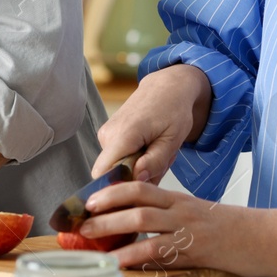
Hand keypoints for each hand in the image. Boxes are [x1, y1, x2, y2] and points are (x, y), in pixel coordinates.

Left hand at [78, 180, 250, 274]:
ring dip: (111, 228)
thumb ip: (171, 219)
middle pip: (136, 201)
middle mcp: (180, 210)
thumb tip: (140, 232)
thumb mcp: (198, 217)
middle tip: (81, 219)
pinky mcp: (193, 249)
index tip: (90, 198)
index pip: (141, 187)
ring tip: (90, 239)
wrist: (264, 239)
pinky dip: (132, 257)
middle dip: (105, 209)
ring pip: (142, 221)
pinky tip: (116, 264)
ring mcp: (187, 228)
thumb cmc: (231, 231)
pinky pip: (157, 251)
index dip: (113, 190)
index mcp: (180, 200)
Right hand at [91, 63, 210, 184]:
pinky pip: (117, 159)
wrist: (166, 87)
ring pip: (117, 168)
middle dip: (137, 177)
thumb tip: (137, 179)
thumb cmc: (173, 111)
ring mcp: (105, 134)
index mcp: (124, 135)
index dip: (117, 188)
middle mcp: (108, 135)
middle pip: (113, 175)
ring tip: (157, 152)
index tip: (140, 189)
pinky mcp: (106, 135)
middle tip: (160, 162)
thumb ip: (155, 161)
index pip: (103, 173)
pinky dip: (134, 159)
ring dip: (138, 168)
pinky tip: (148, 147)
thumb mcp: (172, 139)